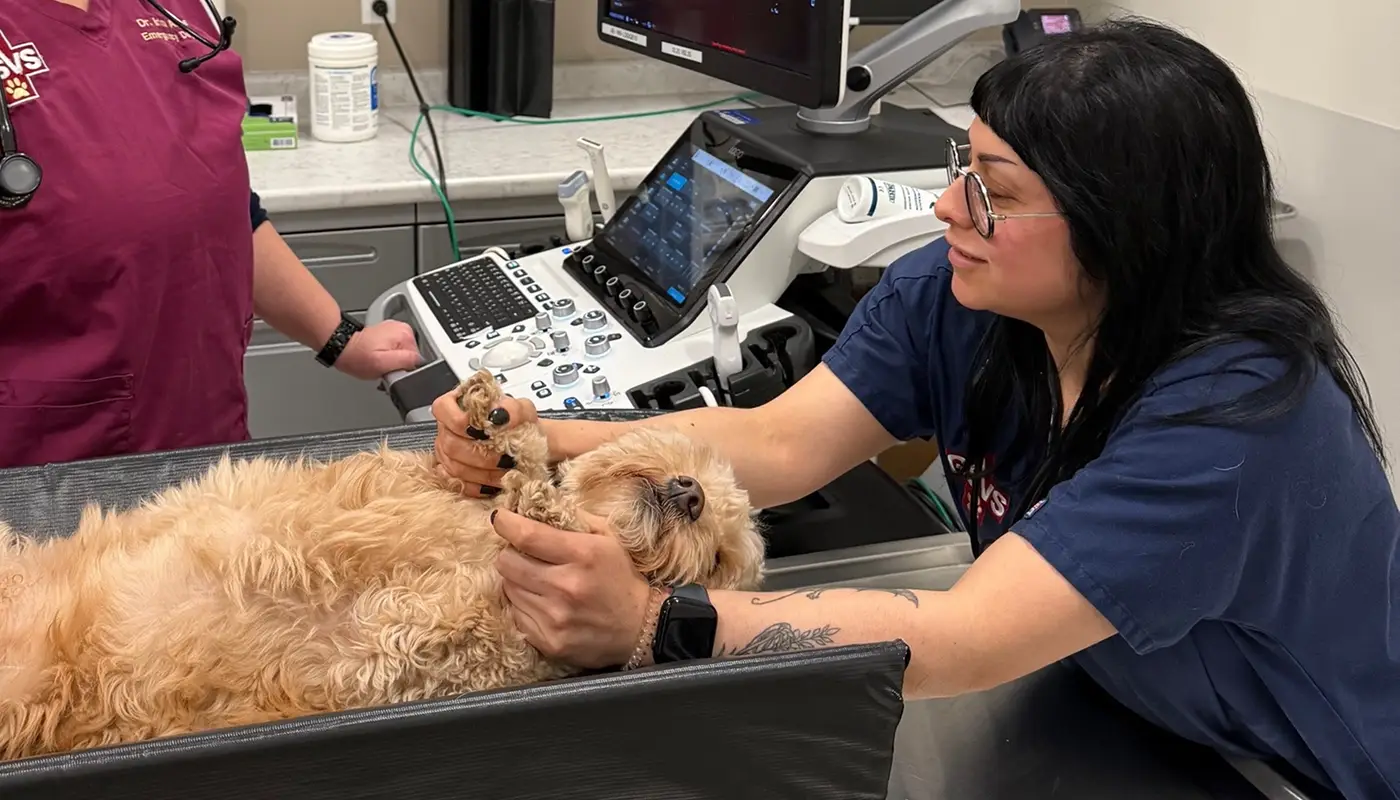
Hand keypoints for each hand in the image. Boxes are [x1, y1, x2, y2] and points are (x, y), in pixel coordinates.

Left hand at [335, 320, 421, 379]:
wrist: (341, 347)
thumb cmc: (356, 356)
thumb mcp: (383, 364)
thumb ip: (406, 362)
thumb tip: (420, 363)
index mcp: (405, 334)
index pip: (417, 359)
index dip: (405, 370)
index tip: (391, 371)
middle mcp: (403, 330)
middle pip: (411, 357)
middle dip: (399, 366)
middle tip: (383, 368)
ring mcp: (395, 331)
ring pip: (403, 355)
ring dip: (393, 363)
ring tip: (378, 363)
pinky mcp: (388, 334)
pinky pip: (396, 351)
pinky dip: (389, 358)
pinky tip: (378, 358)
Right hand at [431, 388, 540, 495]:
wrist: (523, 443)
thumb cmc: (517, 424)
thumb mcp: (522, 409)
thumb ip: (513, 409)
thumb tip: (501, 416)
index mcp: (456, 405)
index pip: (442, 408)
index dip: (460, 420)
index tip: (484, 429)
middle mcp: (446, 428)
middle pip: (451, 443)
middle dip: (481, 454)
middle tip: (505, 458)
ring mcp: (445, 452)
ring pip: (454, 467)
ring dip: (483, 473)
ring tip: (505, 472)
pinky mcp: (451, 473)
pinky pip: (457, 484)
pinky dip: (478, 487)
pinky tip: (494, 485)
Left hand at [492, 508, 652, 668]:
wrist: (639, 627)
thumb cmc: (620, 577)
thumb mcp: (607, 538)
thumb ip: (573, 517)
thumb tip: (537, 504)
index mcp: (582, 554)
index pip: (527, 535)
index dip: (506, 523)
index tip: (500, 518)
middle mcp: (566, 586)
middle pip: (507, 562)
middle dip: (511, 553)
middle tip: (524, 554)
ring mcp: (555, 617)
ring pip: (508, 588)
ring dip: (517, 580)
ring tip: (536, 580)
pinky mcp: (549, 641)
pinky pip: (516, 615)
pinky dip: (523, 604)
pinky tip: (542, 602)